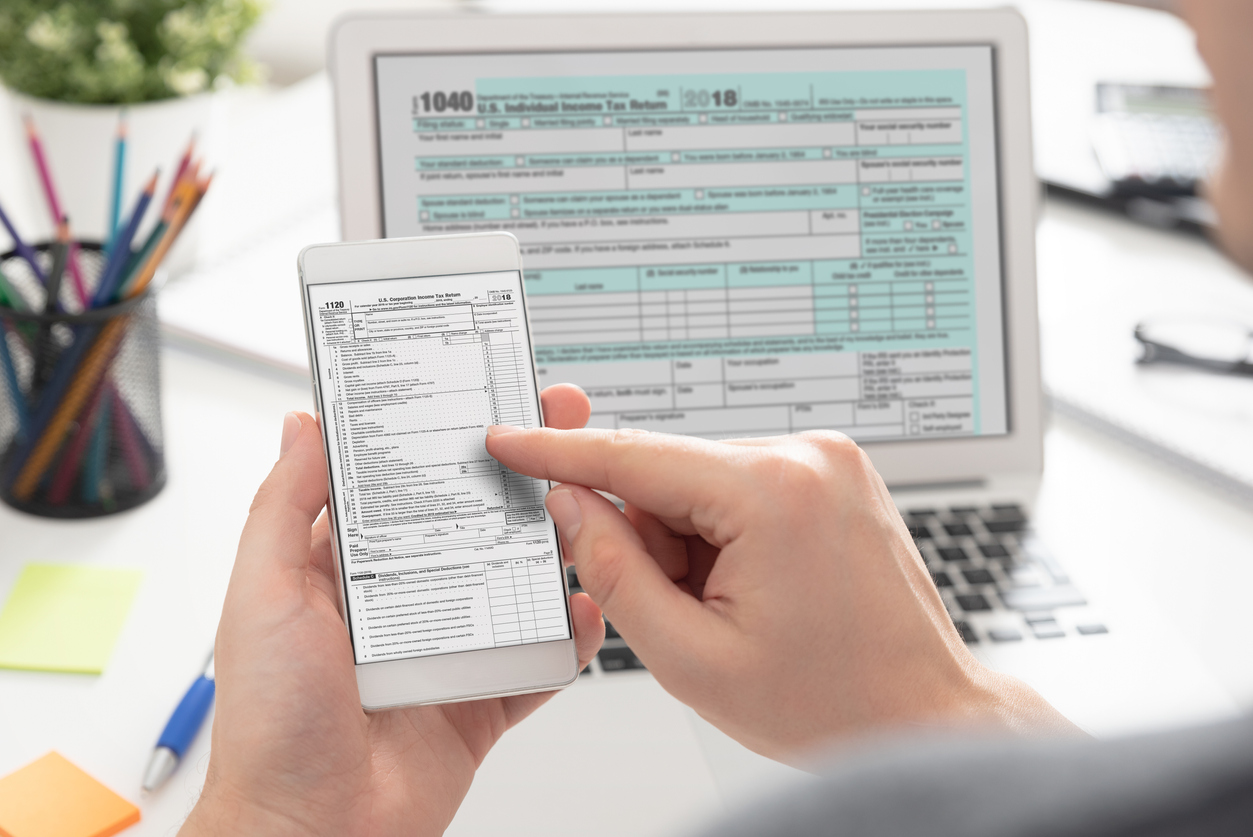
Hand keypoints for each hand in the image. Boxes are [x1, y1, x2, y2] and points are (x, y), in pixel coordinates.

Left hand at [181, 384, 602, 836]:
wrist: (312, 834)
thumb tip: (303, 425)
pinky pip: (541, 661)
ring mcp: (448, 649)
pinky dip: (570, 639)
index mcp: (347, 569)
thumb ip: (284, 506)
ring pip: (517, 581)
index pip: (404, 482)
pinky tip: (587, 609)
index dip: (443, 434)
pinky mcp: (483, 699)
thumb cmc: (271, 725)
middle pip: (474, 520)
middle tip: (558, 422)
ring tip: (586, 502)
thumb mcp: (264, 593)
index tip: (479, 391)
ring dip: (554, 543)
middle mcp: (403, 602)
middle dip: (518, 472)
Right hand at [486, 427, 1078, 763]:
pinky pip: (739, 486)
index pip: (635, 457)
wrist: (922, 713)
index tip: (509, 442)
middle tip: (684, 611)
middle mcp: (808, 456)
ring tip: (734, 610)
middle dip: (651, 539)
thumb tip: (572, 506)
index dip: (558, 454)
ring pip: (701, 483)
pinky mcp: (833, 472)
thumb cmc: (832, 700)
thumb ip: (615, 573)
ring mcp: (828, 459)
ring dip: (690, 542)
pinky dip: (721, 533)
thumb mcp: (693, 658)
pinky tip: (753, 588)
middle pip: (669, 475)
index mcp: (773, 493)